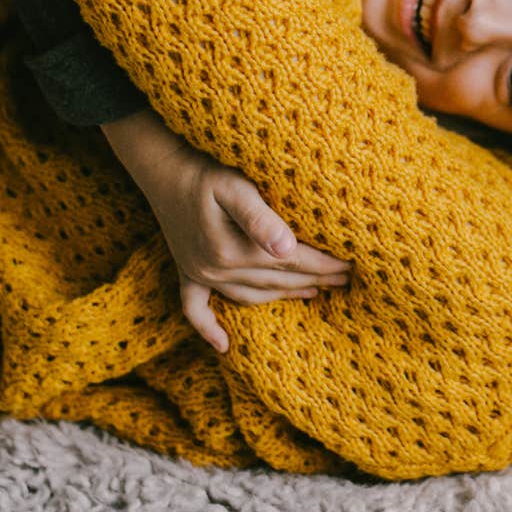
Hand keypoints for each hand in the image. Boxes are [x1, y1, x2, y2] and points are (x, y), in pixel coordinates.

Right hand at [101, 111, 348, 351]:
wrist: (161, 166)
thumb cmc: (204, 170)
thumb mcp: (234, 186)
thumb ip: (261, 219)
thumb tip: (288, 250)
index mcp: (232, 251)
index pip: (291, 261)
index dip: (323, 264)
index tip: (350, 266)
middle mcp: (216, 269)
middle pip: (277, 280)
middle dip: (313, 280)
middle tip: (345, 280)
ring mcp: (200, 273)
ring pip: (251, 295)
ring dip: (283, 297)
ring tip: (313, 294)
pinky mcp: (187, 270)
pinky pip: (196, 308)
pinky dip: (208, 327)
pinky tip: (224, 346)